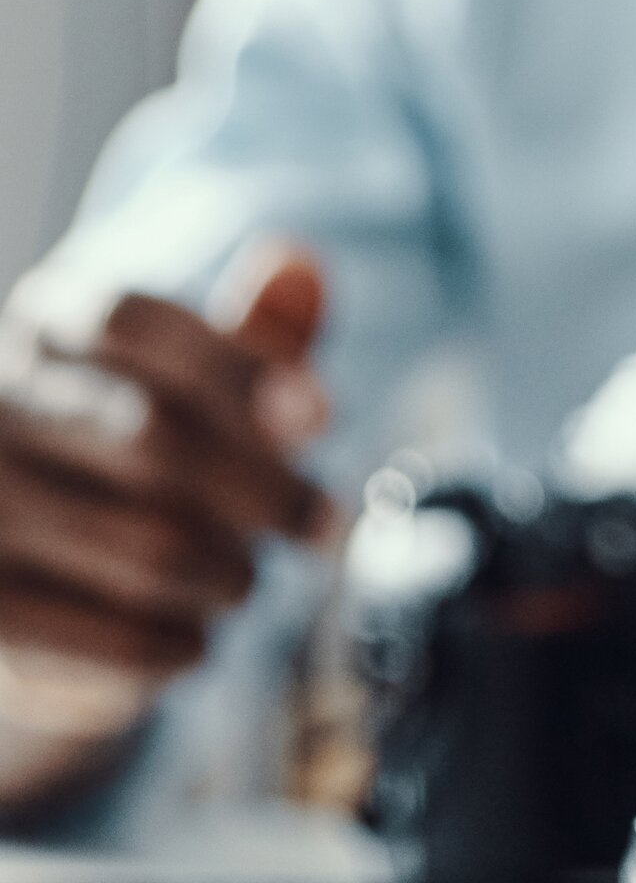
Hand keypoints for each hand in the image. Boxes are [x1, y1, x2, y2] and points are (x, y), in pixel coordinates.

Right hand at [0, 246, 333, 687]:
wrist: (35, 594)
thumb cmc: (144, 460)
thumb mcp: (207, 385)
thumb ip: (260, 331)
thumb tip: (300, 263)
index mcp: (46, 327)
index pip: (139, 325)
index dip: (240, 368)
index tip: (326, 419)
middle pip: (154, 438)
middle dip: (268, 491)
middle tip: (327, 526)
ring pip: (149, 547)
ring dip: (231, 576)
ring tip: (243, 582)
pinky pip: (119, 638)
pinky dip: (184, 644)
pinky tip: (194, 639)